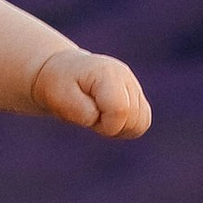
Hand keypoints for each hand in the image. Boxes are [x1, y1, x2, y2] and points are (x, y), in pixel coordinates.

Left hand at [29, 46, 151, 139]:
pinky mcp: (137, 96)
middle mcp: (126, 77)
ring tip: (101, 117)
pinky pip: (143, 122)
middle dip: (114, 128)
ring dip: (122, 129)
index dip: (106, 125)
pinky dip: (127, 127)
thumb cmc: (59, 86)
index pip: (121, 110)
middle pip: (136, 119)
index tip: (91, 118)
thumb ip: (80, 111)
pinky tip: (109, 119)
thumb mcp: (61, 98)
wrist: (62, 73)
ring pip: (143, 123)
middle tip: (94, 117)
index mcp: (107, 74)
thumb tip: (97, 118)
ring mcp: (134, 86)